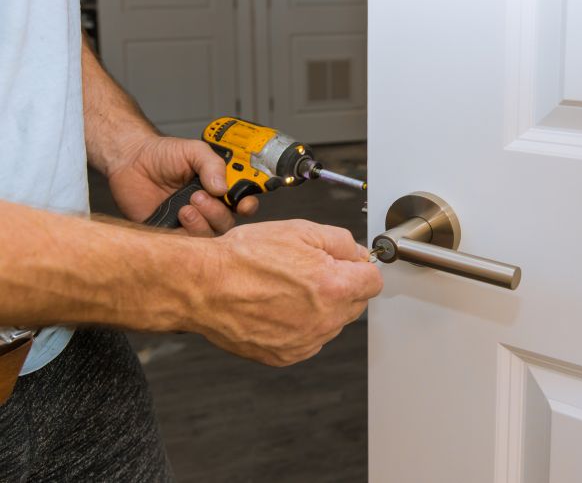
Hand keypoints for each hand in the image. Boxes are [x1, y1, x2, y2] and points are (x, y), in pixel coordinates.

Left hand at [106, 135, 258, 234]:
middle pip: (227, 223)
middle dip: (219, 213)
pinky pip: (187, 243)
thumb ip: (212, 164)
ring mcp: (190, 222)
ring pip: (209, 235)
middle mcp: (208, 207)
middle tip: (199, 196)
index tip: (243, 203)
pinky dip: (188, 232)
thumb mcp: (193, 150)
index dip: (247, 205)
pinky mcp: (171, 232)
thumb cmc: (162, 154)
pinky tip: (179, 214)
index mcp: (219, 189)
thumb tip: (224, 186)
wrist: (130, 160)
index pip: (242, 203)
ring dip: (203, 222)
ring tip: (185, 206)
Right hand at [191, 220, 382, 365]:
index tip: (346, 263)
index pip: (373, 281)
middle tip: (308, 270)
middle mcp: (324, 320)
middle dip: (341, 286)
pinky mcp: (285, 355)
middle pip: (355, 303)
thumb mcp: (299, 230)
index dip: (359, 267)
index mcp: (334, 286)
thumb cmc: (243, 258)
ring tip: (286, 288)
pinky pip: (308, 339)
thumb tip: (357, 253)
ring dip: (320, 307)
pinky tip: (277, 306)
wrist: (203, 285)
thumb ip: (340, 241)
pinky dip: (299, 325)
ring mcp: (305, 341)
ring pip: (331, 322)